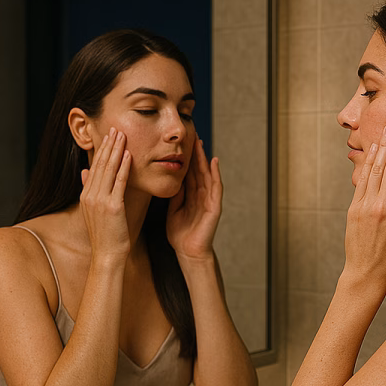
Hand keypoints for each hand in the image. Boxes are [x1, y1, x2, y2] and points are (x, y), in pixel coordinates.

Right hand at [80, 128, 130, 260]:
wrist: (108, 255)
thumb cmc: (107, 235)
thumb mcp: (95, 210)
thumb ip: (90, 189)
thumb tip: (84, 171)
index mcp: (86, 195)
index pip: (94, 167)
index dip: (102, 150)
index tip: (108, 136)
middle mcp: (90, 195)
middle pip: (100, 164)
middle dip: (108, 145)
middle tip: (115, 127)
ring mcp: (100, 200)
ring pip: (108, 170)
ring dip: (116, 151)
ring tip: (122, 135)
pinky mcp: (112, 207)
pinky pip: (119, 183)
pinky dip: (124, 168)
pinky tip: (129, 155)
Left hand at [167, 138, 222, 261]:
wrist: (188, 252)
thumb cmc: (180, 234)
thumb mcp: (172, 209)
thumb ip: (174, 194)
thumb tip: (168, 177)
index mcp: (190, 195)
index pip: (188, 171)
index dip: (184, 156)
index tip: (178, 141)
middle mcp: (201, 194)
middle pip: (198, 169)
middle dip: (194, 152)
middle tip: (190, 133)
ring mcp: (209, 200)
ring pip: (207, 174)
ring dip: (204, 158)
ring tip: (200, 142)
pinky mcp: (215, 206)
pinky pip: (216, 187)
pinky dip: (216, 174)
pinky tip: (213, 162)